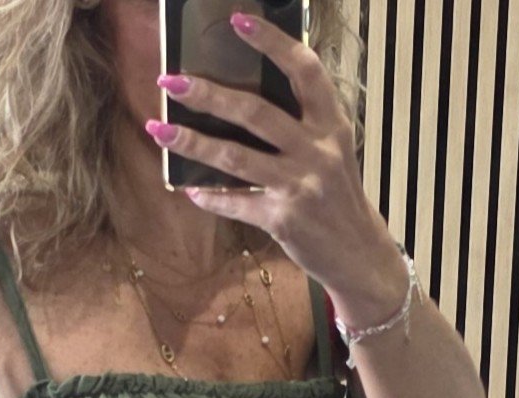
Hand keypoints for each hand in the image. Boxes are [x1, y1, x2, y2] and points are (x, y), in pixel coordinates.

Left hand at [148, 10, 388, 290]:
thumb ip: (303, 124)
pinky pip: (236, 202)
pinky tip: (189, 188)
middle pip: (254, 112)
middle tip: (170, 81)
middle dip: (207, 95)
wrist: (359, 253)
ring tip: (160, 130)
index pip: (304, 71)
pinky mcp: (283, 220)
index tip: (237, 21)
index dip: (271, 43)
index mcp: (332, 125)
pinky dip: (210, 197)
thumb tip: (245, 102)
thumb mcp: (334, 151)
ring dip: (192, 143)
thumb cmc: (338, 197)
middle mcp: (317, 151)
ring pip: (235, 157)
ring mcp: (299, 186)